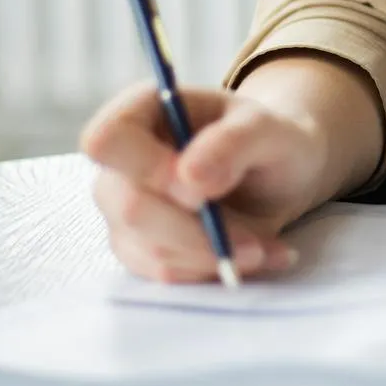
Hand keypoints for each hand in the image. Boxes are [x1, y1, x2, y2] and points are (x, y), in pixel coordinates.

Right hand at [80, 81, 329, 282]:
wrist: (279, 178)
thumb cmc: (269, 141)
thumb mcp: (270, 130)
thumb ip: (234, 142)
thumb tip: (189, 177)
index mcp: (143, 110)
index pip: (106, 139)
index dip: (149, 169)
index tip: (202, 191)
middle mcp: (122, 162)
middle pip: (129, 207)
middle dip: (198, 233)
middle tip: (254, 241)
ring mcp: (124, 209)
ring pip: (150, 250)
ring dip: (215, 256)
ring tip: (264, 247)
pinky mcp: (140, 249)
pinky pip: (164, 274)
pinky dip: (214, 271)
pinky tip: (254, 256)